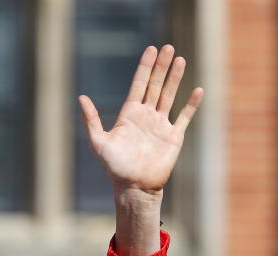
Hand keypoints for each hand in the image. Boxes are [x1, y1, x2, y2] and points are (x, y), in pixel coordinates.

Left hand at [78, 45, 202, 197]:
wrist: (134, 186)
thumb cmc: (114, 167)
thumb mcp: (99, 142)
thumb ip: (91, 120)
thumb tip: (80, 97)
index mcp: (129, 114)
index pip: (138, 84)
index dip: (145, 67)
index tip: (151, 50)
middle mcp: (146, 116)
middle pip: (155, 85)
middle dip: (162, 66)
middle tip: (169, 47)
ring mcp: (161, 124)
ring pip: (169, 96)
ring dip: (175, 78)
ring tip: (181, 60)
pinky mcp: (173, 136)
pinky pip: (184, 116)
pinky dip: (191, 104)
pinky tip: (196, 90)